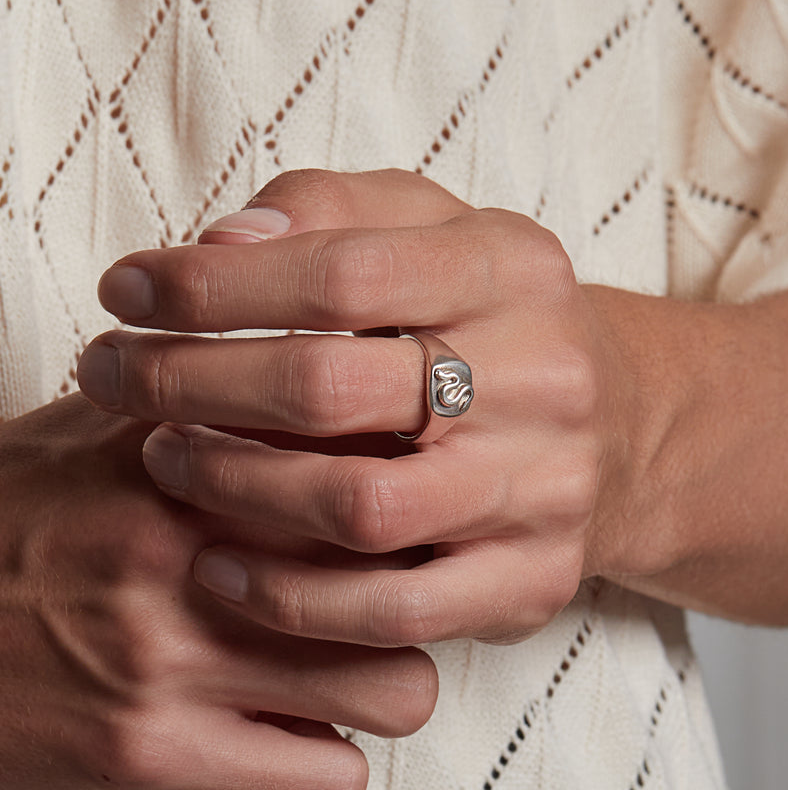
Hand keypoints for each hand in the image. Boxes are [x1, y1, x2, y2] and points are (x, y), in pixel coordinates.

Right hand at [0, 394, 436, 788]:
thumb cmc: (18, 517)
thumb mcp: (105, 426)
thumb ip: (204, 397)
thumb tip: (298, 364)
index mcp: (191, 462)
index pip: (367, 463)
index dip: (418, 482)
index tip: (422, 496)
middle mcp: (194, 555)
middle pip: (404, 568)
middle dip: (420, 578)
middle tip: (400, 581)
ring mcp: (179, 664)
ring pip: (394, 686)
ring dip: (388, 676)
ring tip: (354, 663)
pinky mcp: (153, 761)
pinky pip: (327, 772)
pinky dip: (330, 749)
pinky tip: (297, 722)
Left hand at [77, 169, 629, 646]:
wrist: (616, 427)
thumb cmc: (496, 319)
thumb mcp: (437, 231)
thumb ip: (331, 210)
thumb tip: (221, 243)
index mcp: (511, 272)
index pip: (340, 271)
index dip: (212, 286)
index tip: (128, 293)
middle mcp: (540, 378)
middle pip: (331, 387)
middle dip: (190, 383)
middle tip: (112, 377)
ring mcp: (541, 488)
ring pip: (358, 506)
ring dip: (231, 489)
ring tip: (162, 460)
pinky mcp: (530, 579)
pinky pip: (396, 612)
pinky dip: (290, 602)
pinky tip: (219, 569)